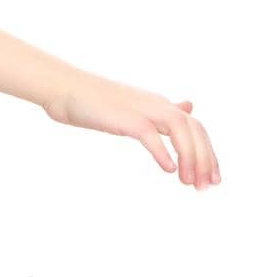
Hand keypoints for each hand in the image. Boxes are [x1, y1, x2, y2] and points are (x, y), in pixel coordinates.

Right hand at [43, 71, 220, 188]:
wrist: (64, 89)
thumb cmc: (94, 102)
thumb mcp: (137, 107)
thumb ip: (163, 111)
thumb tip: (187, 106)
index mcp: (161, 105)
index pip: (196, 128)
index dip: (208, 153)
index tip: (211, 180)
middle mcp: (157, 105)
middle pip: (195, 130)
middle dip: (205, 160)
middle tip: (205, 188)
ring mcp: (142, 109)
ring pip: (180, 130)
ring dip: (190, 157)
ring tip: (189, 182)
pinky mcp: (125, 117)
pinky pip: (150, 134)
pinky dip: (163, 151)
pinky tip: (169, 169)